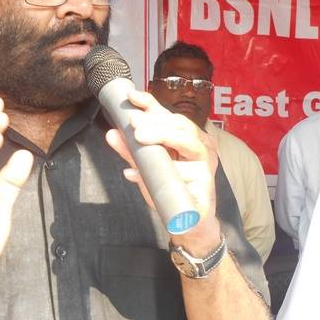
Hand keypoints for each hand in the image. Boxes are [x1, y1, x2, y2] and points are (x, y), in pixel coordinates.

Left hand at [105, 89, 221, 252]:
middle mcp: (199, 146)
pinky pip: (188, 176)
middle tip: (134, 124)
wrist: (190, 222)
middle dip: (155, 122)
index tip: (132, 97)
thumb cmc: (171, 190)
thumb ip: (131, 152)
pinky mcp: (207, 186)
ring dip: (165, 136)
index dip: (151, 104)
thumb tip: (112, 134)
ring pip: (189, 142)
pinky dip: (172, 174)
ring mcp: (205, 165)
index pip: (167, 116)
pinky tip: (151, 174)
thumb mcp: (147, 169)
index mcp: (185, 138)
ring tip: (141, 137)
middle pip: (180, 125)